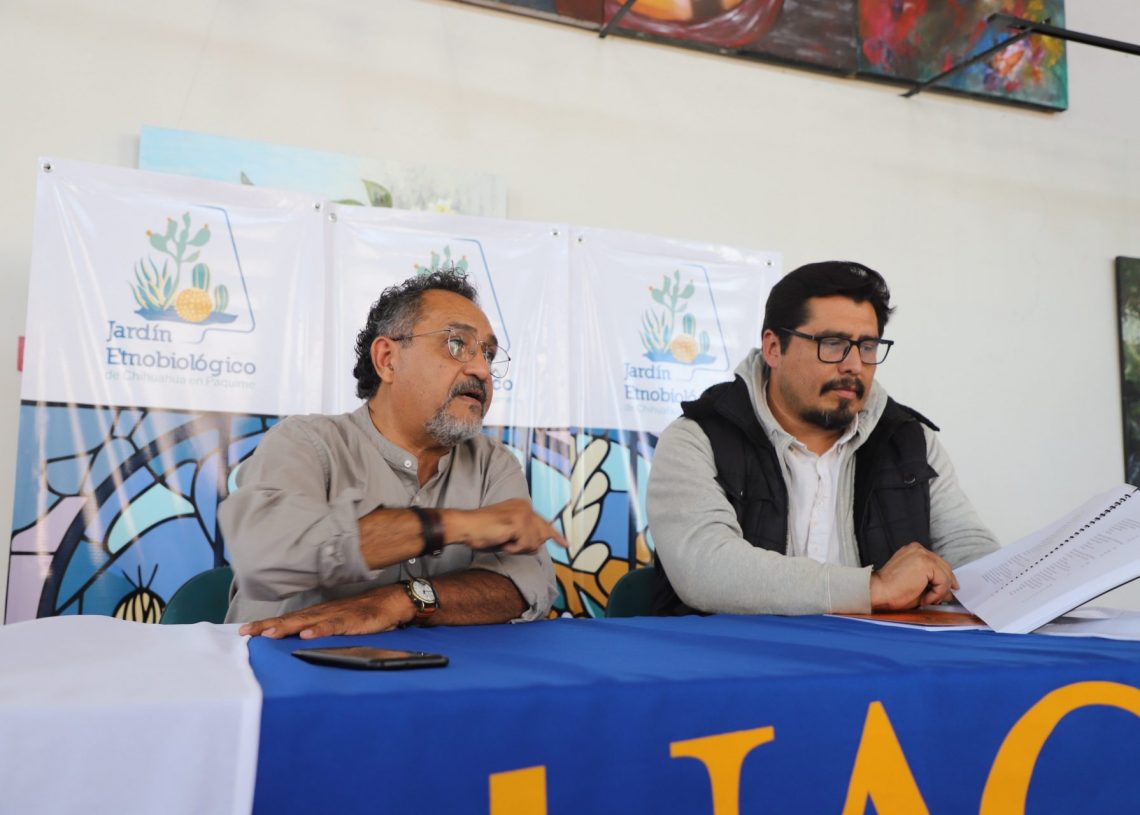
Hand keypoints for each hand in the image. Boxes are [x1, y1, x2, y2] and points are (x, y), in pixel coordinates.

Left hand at [238, 584, 413, 638]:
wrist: (390, 602)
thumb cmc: (364, 614)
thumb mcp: (337, 623)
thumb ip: (320, 629)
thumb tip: (299, 639)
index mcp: (317, 615)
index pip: (287, 620)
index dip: (266, 624)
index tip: (244, 631)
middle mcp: (322, 613)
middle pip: (290, 620)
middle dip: (267, 625)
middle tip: (245, 632)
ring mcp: (336, 616)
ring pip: (307, 622)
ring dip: (287, 627)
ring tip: (269, 632)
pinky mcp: (351, 621)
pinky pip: (333, 626)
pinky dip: (319, 630)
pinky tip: (307, 634)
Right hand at [443, 498, 567, 554]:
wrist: (465, 526)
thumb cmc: (482, 532)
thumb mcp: (508, 533)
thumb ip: (525, 535)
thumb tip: (541, 543)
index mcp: (522, 506)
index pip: (544, 522)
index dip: (555, 536)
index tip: (566, 544)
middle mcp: (525, 506)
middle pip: (541, 536)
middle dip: (527, 546)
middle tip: (508, 542)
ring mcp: (523, 513)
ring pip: (534, 543)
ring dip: (518, 548)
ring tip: (503, 540)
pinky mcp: (518, 522)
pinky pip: (525, 545)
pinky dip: (513, 549)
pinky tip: (503, 541)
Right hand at [869, 542, 957, 610]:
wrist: (879, 591)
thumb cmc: (891, 590)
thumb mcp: (916, 585)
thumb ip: (932, 585)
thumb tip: (948, 592)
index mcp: (913, 551)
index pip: (937, 562)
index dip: (944, 577)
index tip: (947, 589)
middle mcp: (918, 549)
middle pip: (944, 566)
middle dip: (946, 584)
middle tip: (941, 598)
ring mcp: (922, 554)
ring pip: (945, 574)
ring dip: (940, 590)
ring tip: (927, 600)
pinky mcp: (925, 563)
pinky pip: (942, 580)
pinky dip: (937, 593)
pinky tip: (925, 598)